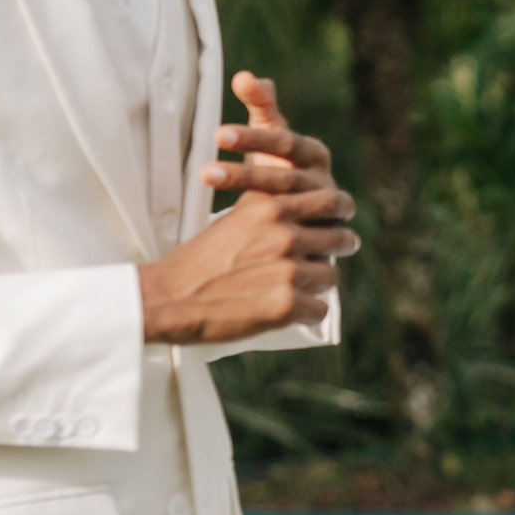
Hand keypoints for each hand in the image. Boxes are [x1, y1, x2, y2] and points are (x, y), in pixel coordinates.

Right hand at [137, 73, 357, 343]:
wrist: (168, 297)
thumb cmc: (198, 260)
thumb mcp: (234, 219)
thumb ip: (267, 211)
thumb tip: (295, 211)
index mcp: (271, 207)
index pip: (327, 201)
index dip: (338, 211)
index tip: (341, 216)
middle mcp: (284, 234)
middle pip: (338, 236)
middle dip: (342, 243)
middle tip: (346, 246)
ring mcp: (288, 269)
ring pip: (329, 275)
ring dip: (319, 282)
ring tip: (305, 285)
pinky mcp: (285, 305)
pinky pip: (318, 309)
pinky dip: (308, 313)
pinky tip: (294, 312)